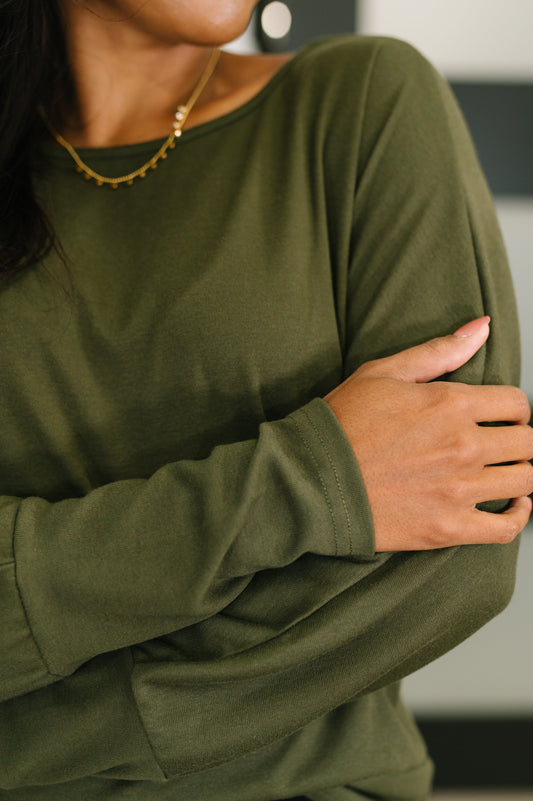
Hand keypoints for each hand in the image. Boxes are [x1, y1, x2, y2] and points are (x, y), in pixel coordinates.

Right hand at [325, 317, 532, 550]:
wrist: (309, 480)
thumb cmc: (342, 424)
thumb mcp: (382, 372)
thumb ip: (439, 351)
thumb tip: (482, 326)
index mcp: (450, 404)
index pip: (516, 403)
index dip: (513, 408)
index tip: (501, 415)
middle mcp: (463, 446)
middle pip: (526, 442)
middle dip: (519, 438)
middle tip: (501, 442)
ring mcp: (459, 490)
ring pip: (524, 480)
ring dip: (520, 472)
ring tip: (505, 470)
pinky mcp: (449, 528)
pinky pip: (506, 528)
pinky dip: (518, 515)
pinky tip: (515, 504)